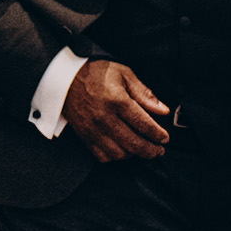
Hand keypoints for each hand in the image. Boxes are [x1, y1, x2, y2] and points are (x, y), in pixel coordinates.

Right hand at [63, 57, 179, 162]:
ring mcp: (93, 129)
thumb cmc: (96, 73)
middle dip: (150, 150)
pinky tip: (124, 150)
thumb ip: (144, 93)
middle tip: (159, 150)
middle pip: (133, 143)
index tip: (165, 138)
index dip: (157, 134)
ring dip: (134, 155)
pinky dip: (116, 157)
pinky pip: (103, 156)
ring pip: (119, 153)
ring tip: (143, 149)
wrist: (66, 78)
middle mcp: (104, 118)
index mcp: (117, 101)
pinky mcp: (85, 136)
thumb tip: (163, 110)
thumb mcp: (124, 74)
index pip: (143, 124)